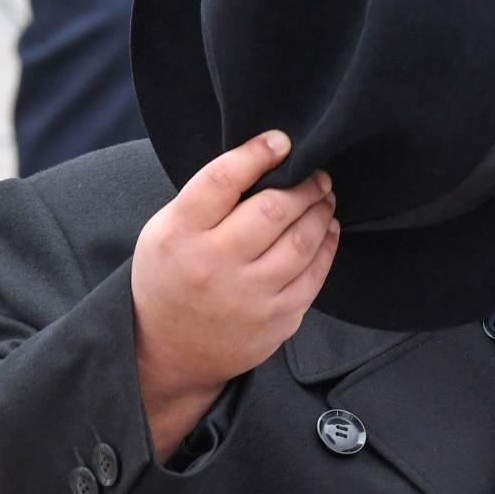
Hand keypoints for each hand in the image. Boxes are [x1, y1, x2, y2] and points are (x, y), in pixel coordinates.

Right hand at [130, 130, 338, 461]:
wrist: (166, 352)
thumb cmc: (173, 276)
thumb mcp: (169, 228)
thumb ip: (209, 197)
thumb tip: (267, 159)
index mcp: (180, 233)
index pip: (223, 180)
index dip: (257, 154)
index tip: (282, 141)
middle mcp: (213, 265)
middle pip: (273, 210)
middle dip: (305, 184)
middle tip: (317, 175)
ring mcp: (247, 296)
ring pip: (302, 241)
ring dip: (321, 211)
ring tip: (324, 198)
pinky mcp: (276, 319)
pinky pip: (315, 274)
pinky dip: (328, 245)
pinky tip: (328, 229)